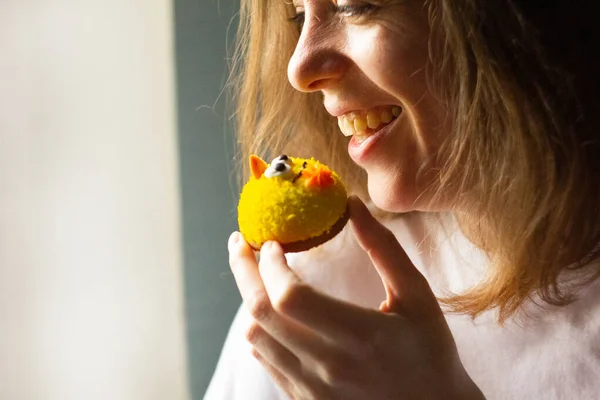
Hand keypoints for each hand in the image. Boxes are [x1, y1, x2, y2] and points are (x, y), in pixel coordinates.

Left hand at [228, 196, 483, 399]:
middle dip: (242, 270)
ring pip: (255, 338)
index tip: (272, 242)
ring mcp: (312, 389)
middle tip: (239, 243)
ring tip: (255, 273)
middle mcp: (328, 366)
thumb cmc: (430, 352)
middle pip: (261, 314)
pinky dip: (260, 329)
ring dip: (249, 299)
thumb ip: (384, 249)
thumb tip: (353, 205)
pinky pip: (265, 360)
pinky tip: (270, 311)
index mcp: (359, 336)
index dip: (271, 264)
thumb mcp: (417, 296)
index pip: (291, 297)